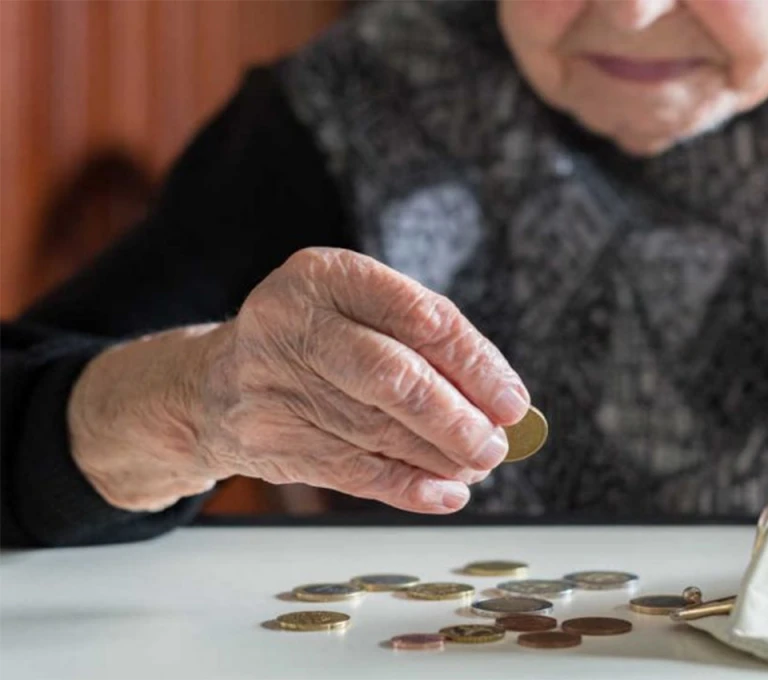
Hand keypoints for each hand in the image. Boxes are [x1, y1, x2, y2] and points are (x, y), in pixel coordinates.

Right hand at [73, 248, 528, 513]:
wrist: (214, 384)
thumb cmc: (315, 341)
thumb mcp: (357, 310)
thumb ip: (424, 342)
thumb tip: (501, 402)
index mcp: (325, 275)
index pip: (419, 316)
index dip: (475, 363)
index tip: (512, 400)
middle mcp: (293, 323)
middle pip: (392, 377)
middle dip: (455, 418)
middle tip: (495, 445)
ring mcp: (275, 384)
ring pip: (377, 431)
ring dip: (440, 457)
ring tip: (478, 465)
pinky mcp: (271, 440)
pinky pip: (354, 472)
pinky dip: (408, 487)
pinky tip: (445, 493)